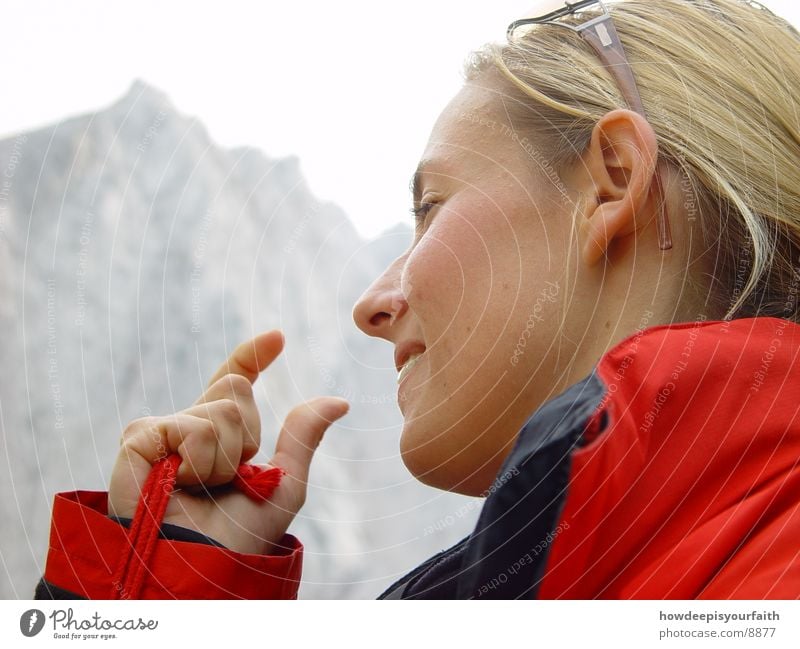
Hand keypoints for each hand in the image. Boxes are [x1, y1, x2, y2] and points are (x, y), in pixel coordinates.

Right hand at [108, 330, 348, 554]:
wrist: (202, 567)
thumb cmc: (238, 538)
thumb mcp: (284, 485)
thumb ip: (303, 437)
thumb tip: (340, 400)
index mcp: (220, 436)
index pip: (235, 383)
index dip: (253, 356)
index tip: (278, 337)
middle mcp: (190, 428)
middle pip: (235, 390)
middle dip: (246, 436)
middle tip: (228, 477)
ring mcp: (162, 432)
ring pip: (219, 408)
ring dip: (224, 457)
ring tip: (201, 488)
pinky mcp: (138, 441)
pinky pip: (188, 426)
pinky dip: (198, 459)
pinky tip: (178, 484)